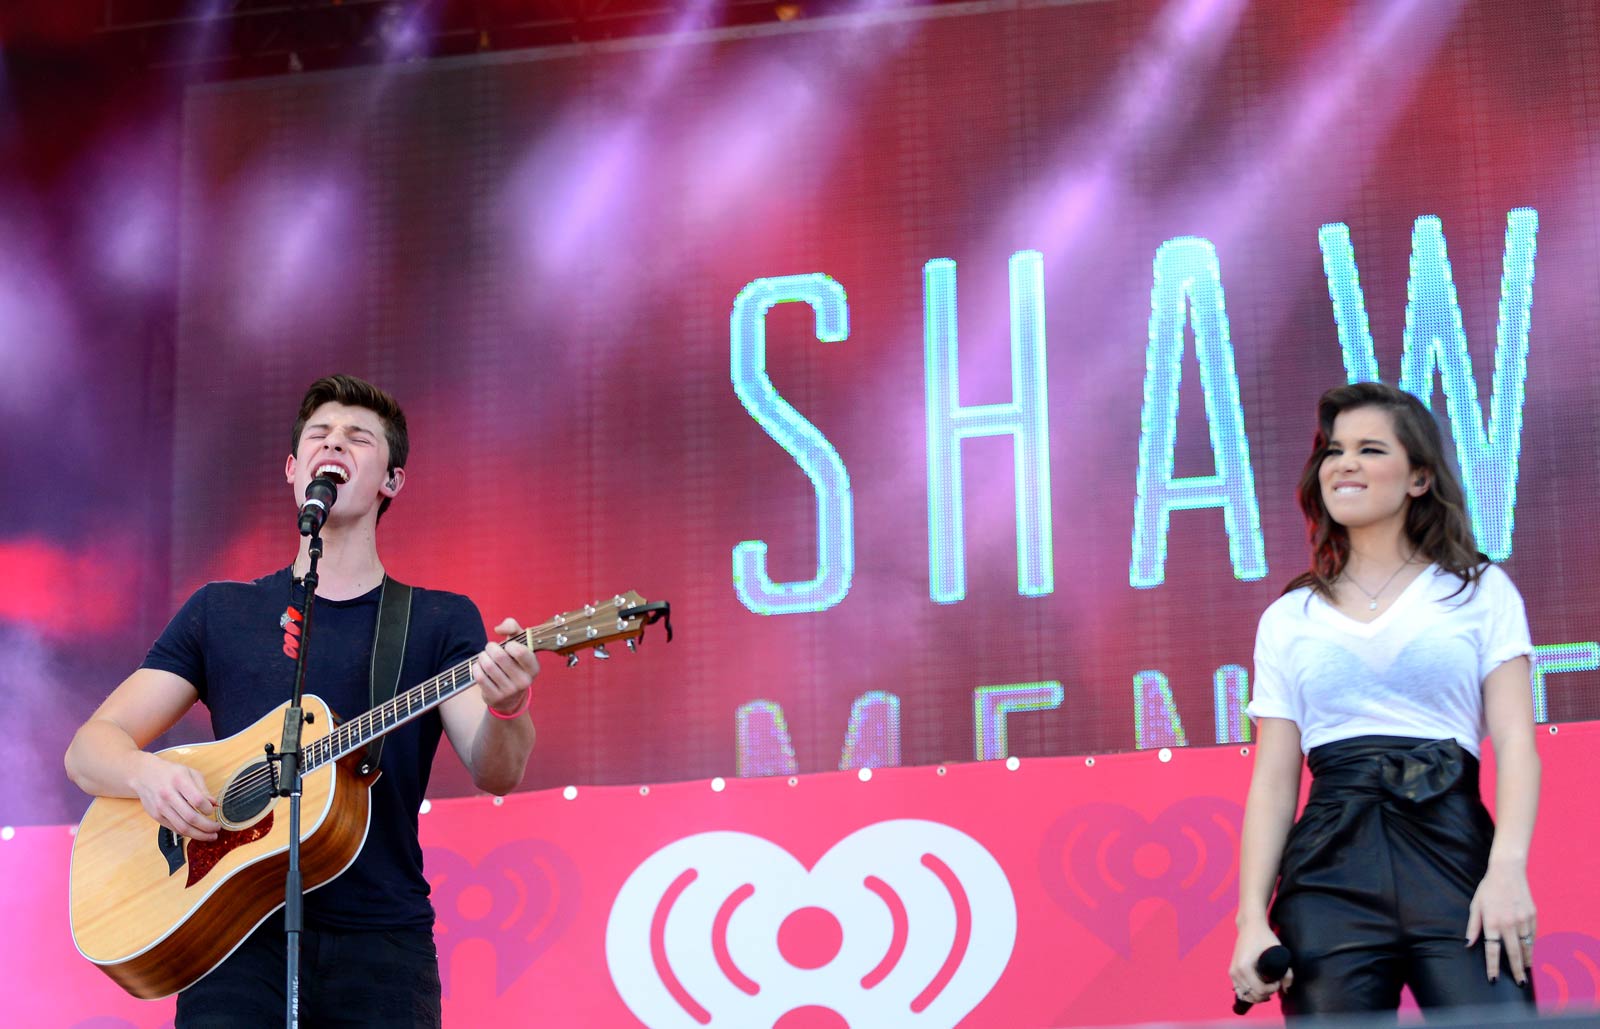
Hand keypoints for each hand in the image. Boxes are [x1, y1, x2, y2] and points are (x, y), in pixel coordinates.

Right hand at [131, 753, 219, 840]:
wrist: (144, 775)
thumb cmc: (170, 773)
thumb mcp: (190, 773)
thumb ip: (203, 789)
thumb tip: (215, 804)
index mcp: (179, 781)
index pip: (197, 800)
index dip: (208, 808)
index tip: (214, 810)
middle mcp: (168, 795)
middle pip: (191, 817)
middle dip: (207, 826)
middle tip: (217, 829)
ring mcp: (161, 808)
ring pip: (182, 827)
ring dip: (199, 834)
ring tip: (210, 835)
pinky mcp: (156, 816)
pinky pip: (174, 829)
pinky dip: (187, 833)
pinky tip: (196, 833)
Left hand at [471, 618, 539, 715]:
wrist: (510, 696)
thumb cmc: (514, 661)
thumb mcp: (519, 644)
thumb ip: (512, 627)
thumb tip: (498, 629)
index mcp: (534, 668)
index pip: (521, 652)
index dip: (510, 645)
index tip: (507, 646)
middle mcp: (524, 681)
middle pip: (500, 656)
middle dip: (490, 647)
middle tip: (490, 648)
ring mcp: (510, 691)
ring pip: (488, 666)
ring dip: (482, 657)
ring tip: (484, 656)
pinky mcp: (495, 697)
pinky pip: (480, 677)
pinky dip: (476, 667)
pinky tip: (480, 666)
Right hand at [1230, 919, 1292, 1006]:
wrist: (1250, 926)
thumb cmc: (1265, 937)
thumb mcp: (1279, 952)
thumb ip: (1287, 972)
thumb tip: (1286, 989)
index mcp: (1244, 967)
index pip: (1260, 989)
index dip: (1272, 989)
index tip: (1278, 981)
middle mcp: (1236, 971)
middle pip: (1253, 995)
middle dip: (1266, 993)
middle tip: (1274, 983)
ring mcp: (1232, 972)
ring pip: (1245, 995)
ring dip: (1258, 996)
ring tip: (1267, 988)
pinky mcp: (1232, 972)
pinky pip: (1239, 991)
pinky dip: (1249, 994)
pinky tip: (1258, 989)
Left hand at [1466, 863, 1536, 985]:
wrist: (1507, 872)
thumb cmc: (1488, 889)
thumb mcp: (1475, 906)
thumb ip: (1473, 927)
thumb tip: (1467, 944)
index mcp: (1491, 921)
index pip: (1492, 949)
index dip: (1492, 966)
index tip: (1493, 979)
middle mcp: (1508, 923)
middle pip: (1514, 953)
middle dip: (1517, 970)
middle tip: (1519, 983)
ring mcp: (1523, 919)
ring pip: (1527, 946)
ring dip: (1527, 961)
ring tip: (1526, 971)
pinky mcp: (1532, 916)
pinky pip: (1532, 936)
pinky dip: (1531, 946)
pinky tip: (1529, 953)